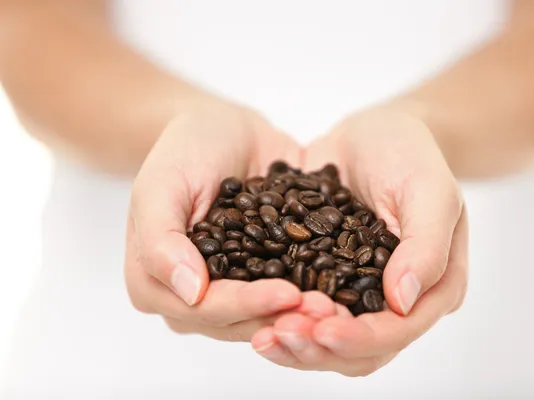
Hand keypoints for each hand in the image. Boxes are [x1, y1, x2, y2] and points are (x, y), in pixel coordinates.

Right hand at [124, 100, 320, 341]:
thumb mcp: (161, 184)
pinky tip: (344, 289)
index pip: (204, 308)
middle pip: (239, 320)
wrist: (224, 129)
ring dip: (304, 313)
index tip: (289, 294)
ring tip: (340, 304)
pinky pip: (289, 289)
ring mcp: (232, 287)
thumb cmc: (184, 150)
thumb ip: (161, 239)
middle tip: (327, 308)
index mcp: (155, 283)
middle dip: (283, 316)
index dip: (246, 305)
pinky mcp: (266, 273)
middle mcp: (194, 296)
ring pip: (267, 314)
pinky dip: (315, 291)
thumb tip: (190, 292)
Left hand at [251, 103, 468, 375]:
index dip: (361, 338)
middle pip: (360, 351)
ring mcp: (358, 292)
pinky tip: (251, 312)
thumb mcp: (430, 190)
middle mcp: (395, 301)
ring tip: (261, 335)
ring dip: (294, 345)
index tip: (323, 329)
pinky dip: (278, 316)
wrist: (375, 132)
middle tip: (276, 335)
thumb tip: (402, 302)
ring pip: (327, 340)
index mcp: (433, 288)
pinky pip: (301, 310)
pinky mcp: (324, 278)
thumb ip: (425, 246)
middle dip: (318, 348)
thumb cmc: (411, 155)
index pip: (398, 331)